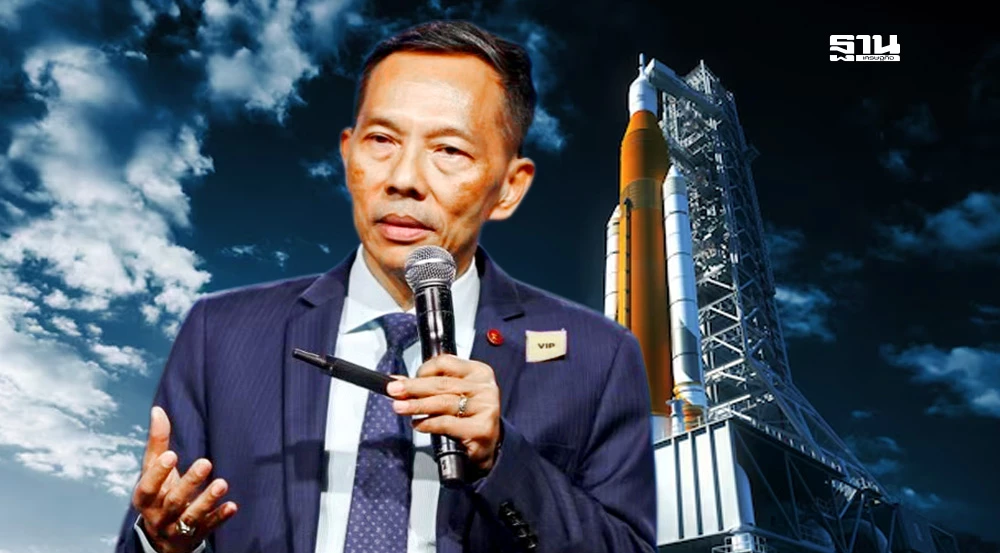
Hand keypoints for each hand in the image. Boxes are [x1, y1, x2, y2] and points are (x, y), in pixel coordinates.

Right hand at [132, 406, 237, 552]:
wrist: (161, 537)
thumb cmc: (158, 493)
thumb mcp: (153, 471)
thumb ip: (157, 443)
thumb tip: (158, 409)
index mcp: (145, 498)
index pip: (148, 487)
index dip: (158, 473)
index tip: (171, 455)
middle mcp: (159, 515)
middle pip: (174, 500)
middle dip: (189, 483)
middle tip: (205, 463)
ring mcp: (177, 528)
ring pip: (192, 516)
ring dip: (207, 500)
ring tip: (222, 483)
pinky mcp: (195, 535)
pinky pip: (208, 527)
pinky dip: (219, 517)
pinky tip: (232, 506)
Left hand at [388, 355, 501, 471]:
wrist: (488, 445)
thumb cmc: (468, 416)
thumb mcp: (452, 395)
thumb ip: (428, 387)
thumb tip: (397, 381)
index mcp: (478, 372)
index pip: (445, 363)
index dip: (423, 370)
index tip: (406, 380)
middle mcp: (485, 387)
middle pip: (442, 383)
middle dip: (413, 387)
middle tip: (393, 390)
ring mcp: (485, 407)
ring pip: (443, 403)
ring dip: (417, 405)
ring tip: (400, 407)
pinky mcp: (482, 429)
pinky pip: (447, 423)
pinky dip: (428, 423)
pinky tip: (418, 425)